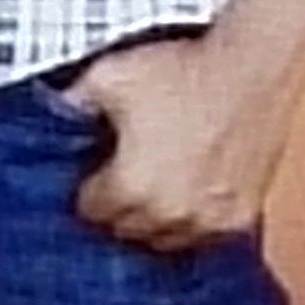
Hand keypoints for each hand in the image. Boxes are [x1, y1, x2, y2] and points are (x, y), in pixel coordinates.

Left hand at [64, 29, 297, 250]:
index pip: (90, 212)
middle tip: (128, 174)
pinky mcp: (240, 217)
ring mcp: (208, 220)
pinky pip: (206, 235)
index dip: (89, 189)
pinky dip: (196, 220)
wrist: (252, 65)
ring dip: (158, 218)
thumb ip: (71, 102)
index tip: (97, 172)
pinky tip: (193, 191)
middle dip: (122, 206)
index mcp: (130, 188)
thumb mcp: (110, 75)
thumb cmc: (185, 70)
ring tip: (160, 185)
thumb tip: (52, 113)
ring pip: (167, 239)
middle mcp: (168, 214)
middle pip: (127, 230)